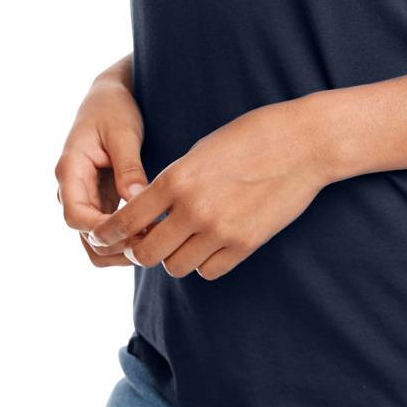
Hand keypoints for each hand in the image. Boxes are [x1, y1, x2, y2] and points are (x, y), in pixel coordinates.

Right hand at [55, 62, 150, 267]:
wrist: (111, 94)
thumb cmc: (115, 108)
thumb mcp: (123, 132)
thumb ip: (128, 167)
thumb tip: (135, 200)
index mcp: (70, 170)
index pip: (76, 216)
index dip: (103, 231)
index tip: (136, 232)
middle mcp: (72, 189)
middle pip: (85, 236)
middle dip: (115, 245)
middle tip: (151, 243)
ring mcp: (85, 197)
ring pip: (95, 241)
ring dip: (120, 249)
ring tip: (154, 243)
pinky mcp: (100, 200)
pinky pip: (107, 231)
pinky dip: (125, 240)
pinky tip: (152, 235)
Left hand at [85, 98, 327, 280]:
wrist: (304, 143)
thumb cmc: (252, 135)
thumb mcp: (201, 149)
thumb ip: (173, 181)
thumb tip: (149, 209)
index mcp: (178, 178)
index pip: (127, 220)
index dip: (108, 233)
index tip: (102, 236)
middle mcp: (194, 209)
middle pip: (147, 254)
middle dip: (139, 250)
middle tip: (143, 242)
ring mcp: (221, 231)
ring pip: (176, 266)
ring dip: (172, 256)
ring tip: (181, 239)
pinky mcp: (245, 245)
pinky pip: (208, 271)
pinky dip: (202, 262)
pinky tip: (208, 244)